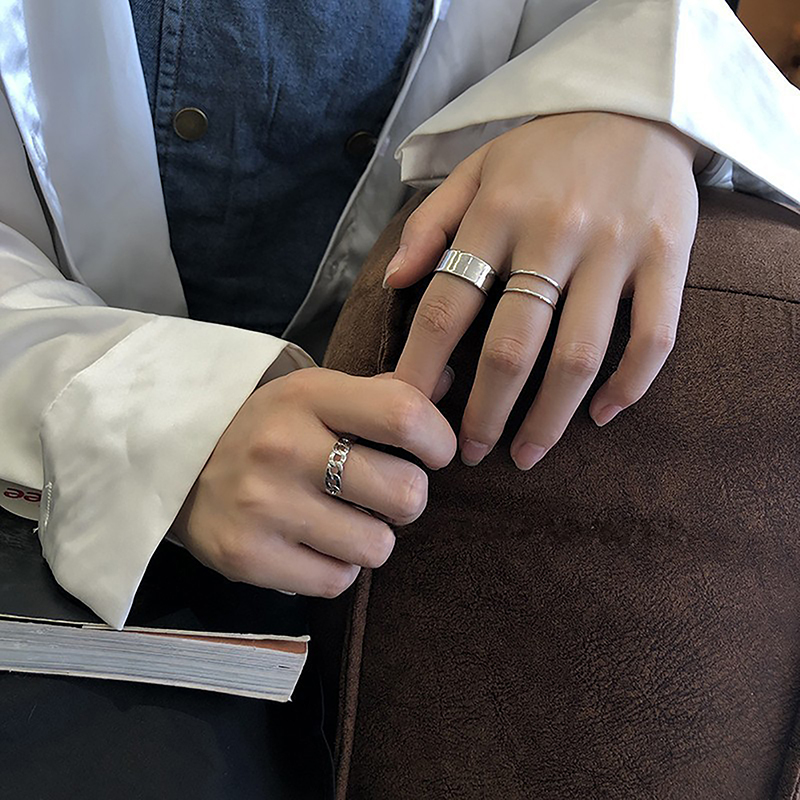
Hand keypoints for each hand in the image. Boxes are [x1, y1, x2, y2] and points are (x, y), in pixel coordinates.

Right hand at [172, 367, 455, 596]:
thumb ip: (383, 393)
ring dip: (372, 538)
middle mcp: (284, 447)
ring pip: (377, 546)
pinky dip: (337, 567)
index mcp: (308, 395)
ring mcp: (263, 506)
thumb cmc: (266, 426)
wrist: (175, 462)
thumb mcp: (315, 394)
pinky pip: (338, 581)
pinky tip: (314, 543)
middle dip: (407, 499)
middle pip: (405, 493)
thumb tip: (451, 384)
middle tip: (381, 492)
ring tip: (343, 519)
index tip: (431, 453)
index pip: (405, 415)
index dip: (437, 441)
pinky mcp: (247, 557)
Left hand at [387, 112, 699, 467]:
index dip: (423, 366)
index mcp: (499, 211)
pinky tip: (601, 417)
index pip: (449, 305)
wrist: (639, 105)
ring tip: (525, 456)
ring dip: (549, 419)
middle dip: (485, 413)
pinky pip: (653, 338)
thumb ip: (430, 223)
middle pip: (512, 347)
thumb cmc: (545, 150)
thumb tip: (394, 281)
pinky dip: (628, 387)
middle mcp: (555, 231)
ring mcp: (616, 246)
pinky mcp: (669, 256)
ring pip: (579, 356)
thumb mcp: (477, 167)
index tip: (409, 410)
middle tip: (468, 453)